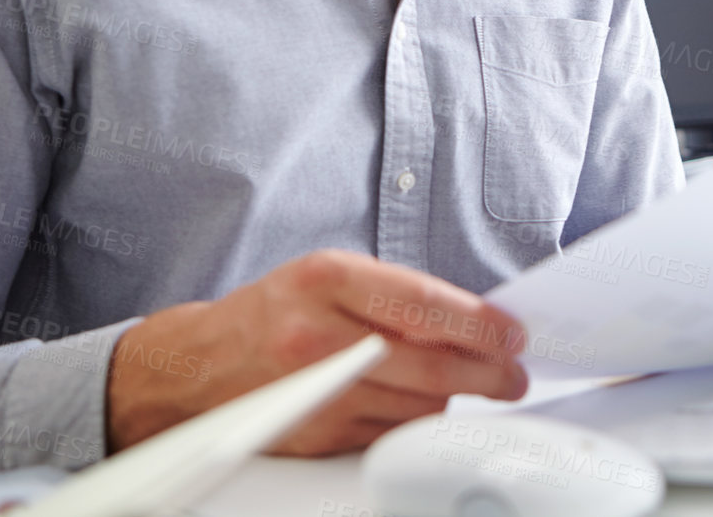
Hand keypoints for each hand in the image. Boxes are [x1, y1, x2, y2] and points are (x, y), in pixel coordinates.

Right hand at [105, 249, 527, 455]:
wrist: (199, 366)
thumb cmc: (273, 314)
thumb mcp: (328, 277)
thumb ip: (395, 294)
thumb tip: (472, 323)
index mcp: (327, 281)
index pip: (423, 303)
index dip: (479, 323)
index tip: (512, 334)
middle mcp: (320, 336)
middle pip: (429, 364)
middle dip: (487, 372)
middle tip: (513, 376)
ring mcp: (319, 391)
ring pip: (417, 404)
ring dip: (452, 398)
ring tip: (464, 384)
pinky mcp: (319, 435)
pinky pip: (391, 433)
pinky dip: (414, 421)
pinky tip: (415, 404)